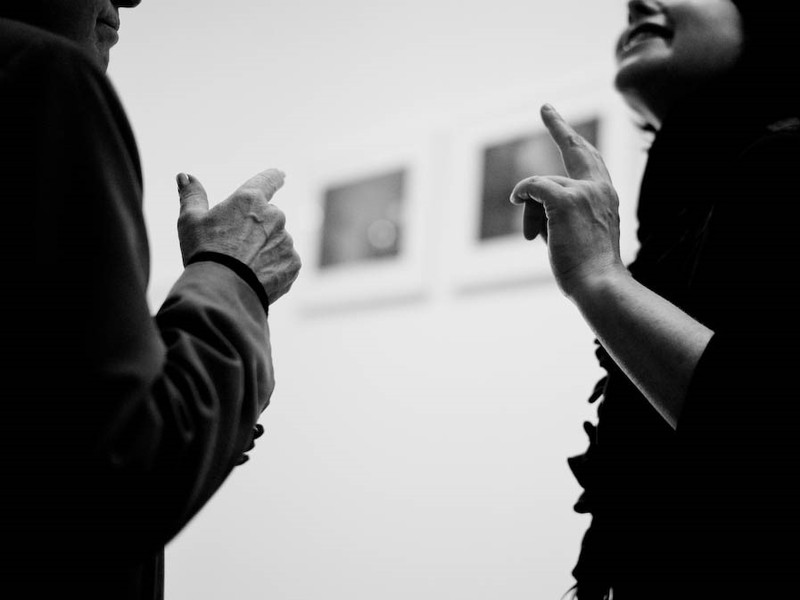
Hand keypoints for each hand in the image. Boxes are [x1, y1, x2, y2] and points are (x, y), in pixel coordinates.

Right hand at [177, 168, 300, 304]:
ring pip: (276, 241)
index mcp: (249, 200)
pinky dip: (273, 268)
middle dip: (256, 228)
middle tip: (235, 247)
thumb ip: (191, 196)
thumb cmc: (203, 252)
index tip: (280, 174)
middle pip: (268, 217)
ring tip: (243, 267)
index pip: (268, 180)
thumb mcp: (190, 221)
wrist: (222, 291)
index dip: (273, 177)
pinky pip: (284, 262)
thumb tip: (184, 176)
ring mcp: (286, 241)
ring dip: (264, 249)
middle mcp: (274, 216)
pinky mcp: (293, 264)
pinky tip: (255, 277)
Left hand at [510, 104, 625, 297]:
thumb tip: (530, 202)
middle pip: (575, 148)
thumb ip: (562, 214)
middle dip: (558, 125)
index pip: (591, 161)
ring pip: (541, 185)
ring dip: (533, 212)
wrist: (599, 284)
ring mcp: (583, 191)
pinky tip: (520, 206)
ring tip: (541, 239)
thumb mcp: (578, 236)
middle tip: (546, 107)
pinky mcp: (565, 199)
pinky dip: (522, 195)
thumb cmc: (588, 270)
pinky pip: (532, 187)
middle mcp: (599, 187)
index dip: (576, 142)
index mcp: (606, 196)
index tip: (565, 126)